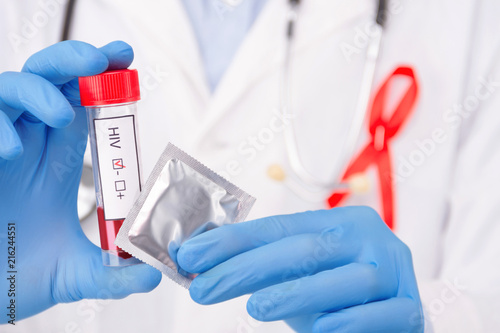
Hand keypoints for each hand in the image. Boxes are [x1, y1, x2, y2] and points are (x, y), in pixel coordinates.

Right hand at [0, 41, 160, 322]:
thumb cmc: (18, 276)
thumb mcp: (78, 275)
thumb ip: (114, 274)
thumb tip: (152, 274)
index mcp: (60, 162)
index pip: (83, 106)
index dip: (102, 78)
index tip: (125, 58)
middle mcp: (30, 147)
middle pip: (49, 81)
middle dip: (73, 61)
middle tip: (99, 60)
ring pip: (10, 89)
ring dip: (37, 90)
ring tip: (61, 116)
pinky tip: (9, 152)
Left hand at [178, 207, 422, 331]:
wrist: (393, 314)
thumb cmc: (337, 292)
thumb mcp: (299, 271)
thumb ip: (263, 264)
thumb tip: (200, 258)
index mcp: (339, 223)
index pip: (279, 228)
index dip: (233, 241)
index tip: (191, 256)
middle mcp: (368, 239)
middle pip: (306, 249)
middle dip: (249, 268)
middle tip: (205, 288)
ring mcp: (394, 272)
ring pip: (347, 279)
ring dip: (298, 293)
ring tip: (255, 309)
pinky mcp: (410, 306)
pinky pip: (385, 313)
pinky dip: (352, 321)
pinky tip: (322, 329)